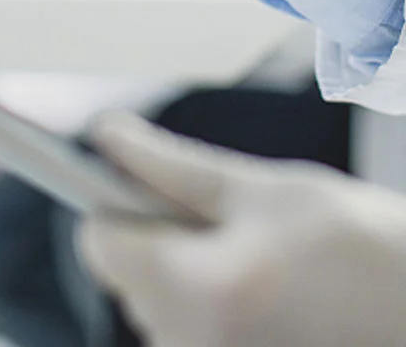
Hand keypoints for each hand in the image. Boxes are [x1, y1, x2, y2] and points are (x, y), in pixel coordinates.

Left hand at [79, 111, 405, 346]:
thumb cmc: (362, 247)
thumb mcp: (263, 188)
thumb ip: (169, 165)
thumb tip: (106, 136)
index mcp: (196, 289)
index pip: (98, 243)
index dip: (116, 206)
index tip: (140, 187)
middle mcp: (193, 346)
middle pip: (127, 279)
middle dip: (160, 241)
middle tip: (231, 228)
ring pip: (159, 310)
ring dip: (187, 279)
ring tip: (261, 265)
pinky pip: (192, 336)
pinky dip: (212, 311)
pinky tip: (264, 298)